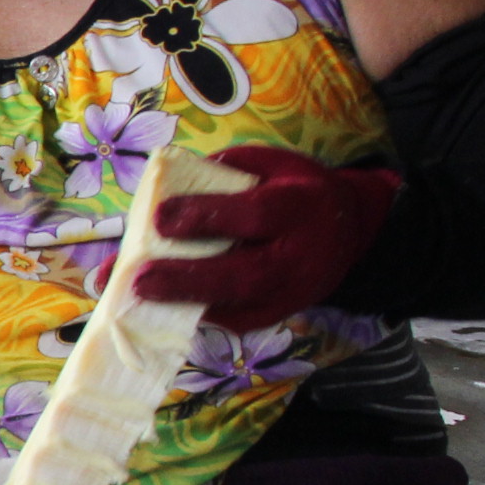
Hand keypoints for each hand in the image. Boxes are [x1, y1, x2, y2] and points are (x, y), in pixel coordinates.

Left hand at [139, 144, 401, 331]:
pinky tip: (158, 308)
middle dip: (188, 279)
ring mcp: (294, 293)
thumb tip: (171, 191)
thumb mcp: (271, 164)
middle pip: (245, 274)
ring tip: (135, 299)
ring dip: (183, 304)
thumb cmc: (296, 189)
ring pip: (238, 306)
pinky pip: (237, 320)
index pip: (253, 215)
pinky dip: (195, 314)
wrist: (348, 228)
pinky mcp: (281, 314)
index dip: (207, 217)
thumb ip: (226, 172)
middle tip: (140, 280)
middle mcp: (301, 255)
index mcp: (301, 206)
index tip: (159, 218)